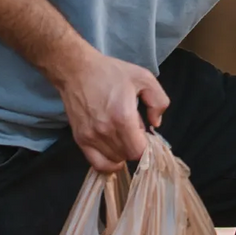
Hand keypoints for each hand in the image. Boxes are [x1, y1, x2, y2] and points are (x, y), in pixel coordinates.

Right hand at [53, 44, 167, 173]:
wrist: (77, 71)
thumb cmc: (111, 73)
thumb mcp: (144, 78)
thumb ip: (159, 102)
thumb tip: (155, 124)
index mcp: (123, 117)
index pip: (139, 151)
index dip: (147, 146)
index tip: (146, 134)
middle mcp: (105, 131)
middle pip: (128, 156)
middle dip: (135, 145)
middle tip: (133, 129)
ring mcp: (90, 137)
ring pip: (114, 160)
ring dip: (122, 151)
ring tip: (121, 133)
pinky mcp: (80, 139)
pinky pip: (97, 164)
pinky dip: (108, 163)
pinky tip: (113, 152)